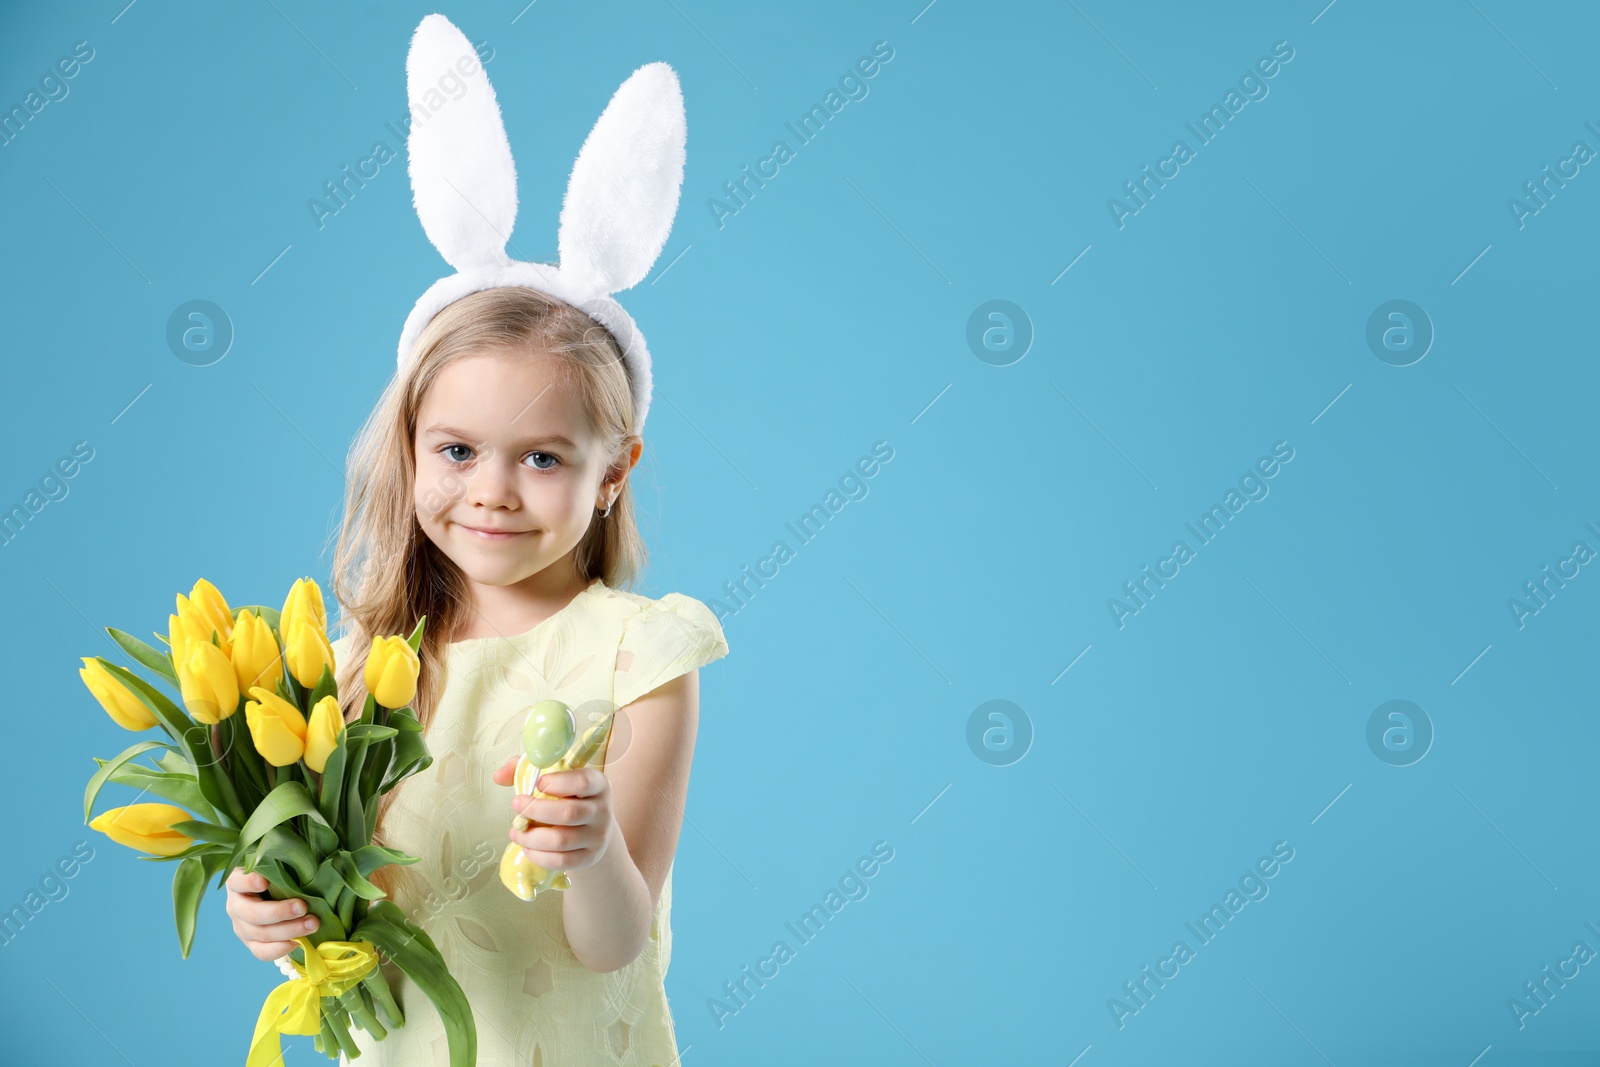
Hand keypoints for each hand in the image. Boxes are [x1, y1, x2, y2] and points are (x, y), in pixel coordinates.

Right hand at [224, 867, 317, 960]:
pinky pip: (262, 952)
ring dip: (289, 931)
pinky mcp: (251, 943)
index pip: (237, 881)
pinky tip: (299, 943)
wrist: (273, 895)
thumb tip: (306, 860)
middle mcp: (235, 905)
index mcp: (238, 882)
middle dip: (279, 912)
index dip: (248, 882)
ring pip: (260, 934)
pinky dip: (281, 949)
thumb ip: (284, 861)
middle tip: (303, 907)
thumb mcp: (278, 863)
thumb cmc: (279, 872)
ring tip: (313, 924)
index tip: (264, 881)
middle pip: (252, 913)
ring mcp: (241, 927)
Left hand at [492, 758, 615, 873]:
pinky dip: (538, 856)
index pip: (583, 782)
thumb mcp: (554, 778)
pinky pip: (561, 861)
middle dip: (535, 810)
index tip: (536, 783)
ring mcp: (598, 836)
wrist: (593, 830)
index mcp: (598, 784)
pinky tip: (527, 848)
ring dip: (531, 837)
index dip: (558, 782)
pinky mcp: (589, 857)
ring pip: (561, 840)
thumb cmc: (568, 798)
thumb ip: (525, 770)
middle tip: (516, 805)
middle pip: (569, 813)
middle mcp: (602, 810)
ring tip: (515, 831)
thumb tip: (498, 776)